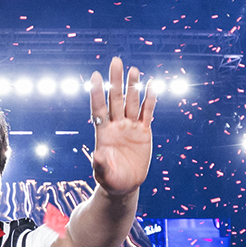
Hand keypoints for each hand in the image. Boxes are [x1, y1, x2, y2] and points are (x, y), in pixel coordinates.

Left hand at [85, 56, 155, 196]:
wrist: (125, 185)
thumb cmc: (110, 180)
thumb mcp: (104, 175)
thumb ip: (101, 164)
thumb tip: (97, 155)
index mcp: (103, 133)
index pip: (99, 108)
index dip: (96, 92)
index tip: (94, 76)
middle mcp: (116, 125)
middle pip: (115, 98)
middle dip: (115, 80)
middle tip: (116, 61)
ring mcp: (130, 127)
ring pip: (131, 102)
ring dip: (132, 86)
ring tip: (133, 69)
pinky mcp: (143, 132)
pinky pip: (147, 113)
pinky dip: (149, 100)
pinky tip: (151, 85)